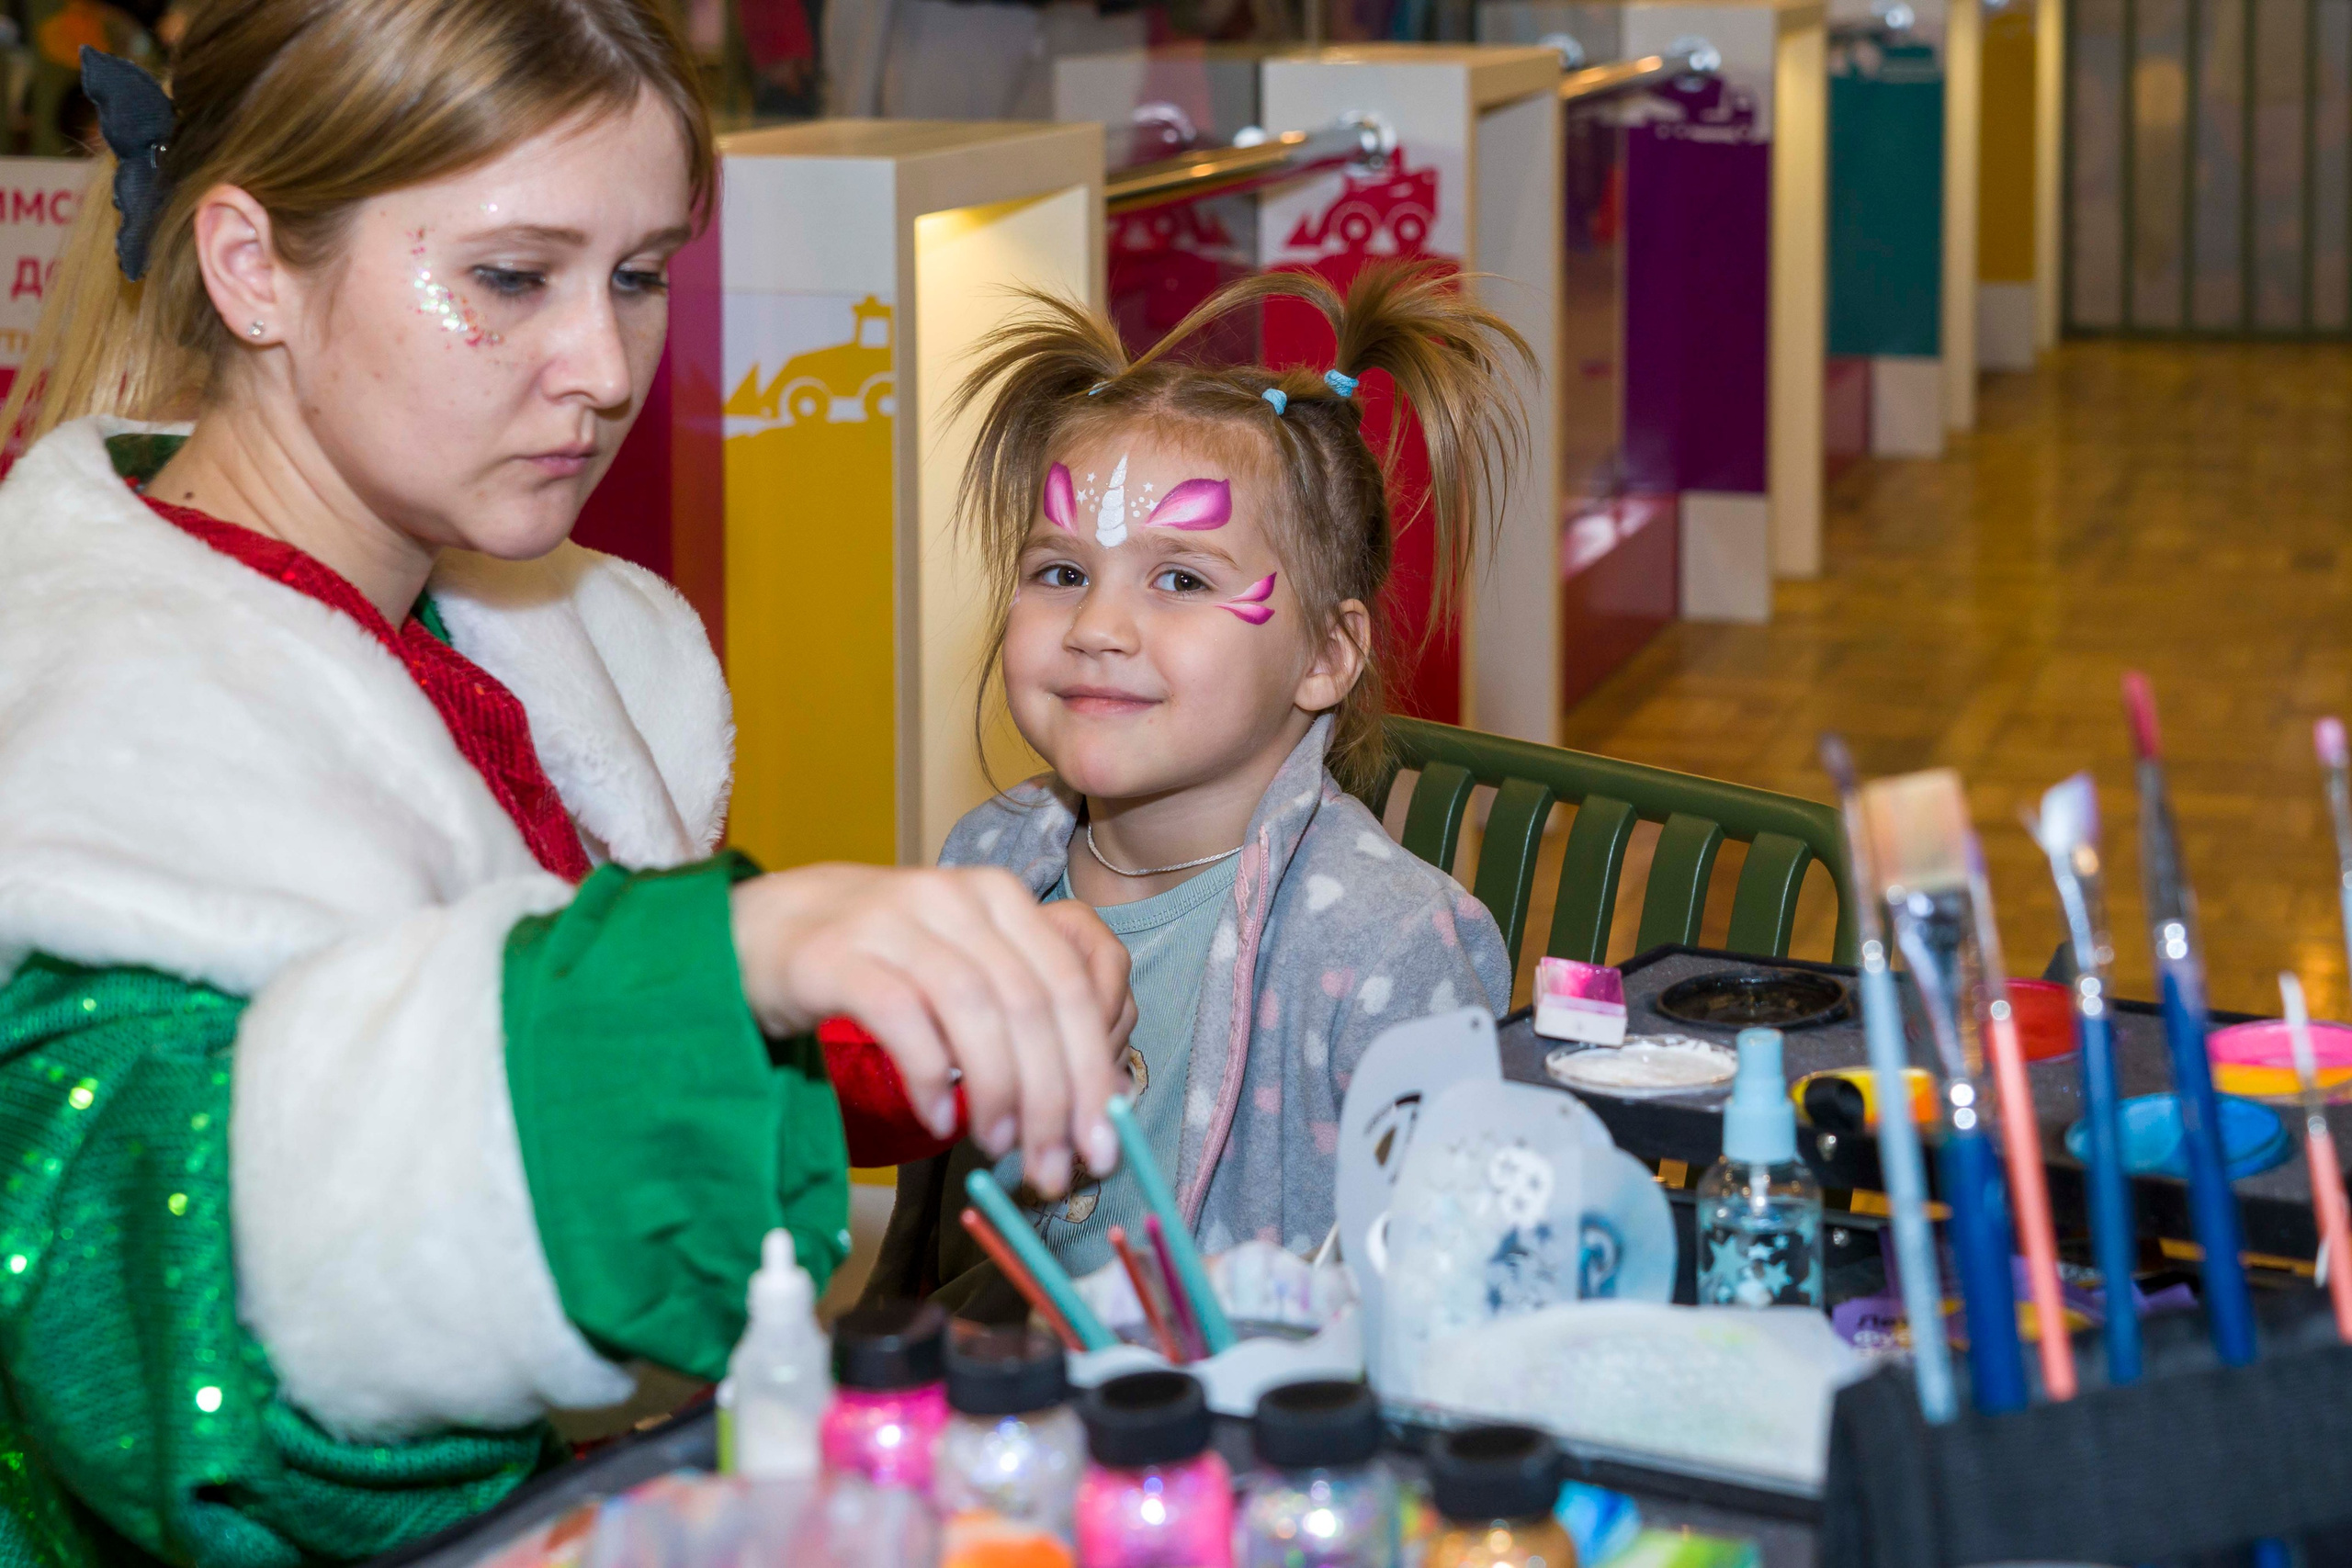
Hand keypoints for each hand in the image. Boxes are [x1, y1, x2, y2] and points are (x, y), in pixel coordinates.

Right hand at [730, 864, 1119, 1195]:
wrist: (764, 929)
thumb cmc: (881, 961)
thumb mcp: (964, 968)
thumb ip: (1025, 1017)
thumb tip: (1094, 1104)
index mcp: (1001, 898)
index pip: (1070, 985)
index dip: (1093, 1070)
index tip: (1101, 1143)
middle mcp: (953, 898)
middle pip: (1029, 1004)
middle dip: (1052, 1099)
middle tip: (1054, 1168)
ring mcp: (894, 921)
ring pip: (975, 1010)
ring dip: (997, 1092)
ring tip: (998, 1146)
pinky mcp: (838, 955)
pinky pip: (901, 1018)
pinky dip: (930, 1075)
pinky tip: (937, 1117)